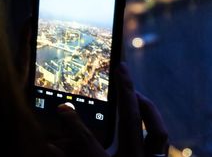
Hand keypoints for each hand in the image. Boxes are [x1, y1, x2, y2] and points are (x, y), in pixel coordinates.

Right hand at [50, 63, 168, 156]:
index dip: (72, 122)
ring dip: (147, 106)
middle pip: (131, 120)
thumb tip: (50, 143)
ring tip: (135, 92)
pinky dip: (153, 125)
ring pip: (157, 130)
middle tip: (122, 68)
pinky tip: (142, 115)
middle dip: (126, 91)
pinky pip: (161, 141)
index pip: (86, 141)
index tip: (63, 107)